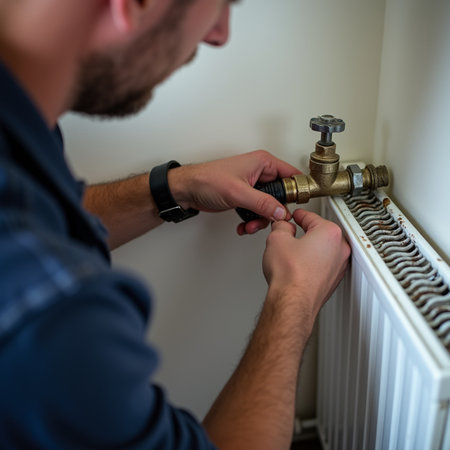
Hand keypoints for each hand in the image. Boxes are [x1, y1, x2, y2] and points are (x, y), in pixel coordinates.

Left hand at [168, 150, 300, 234]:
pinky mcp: (245, 197)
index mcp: (263, 163)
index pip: (291, 175)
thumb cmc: (207, 180)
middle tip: (267, 221)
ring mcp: (252, 186)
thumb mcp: (238, 192)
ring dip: (261, 220)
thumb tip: (281, 212)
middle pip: (281, 195)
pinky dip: (252, 220)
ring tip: (249, 226)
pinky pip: (257, 211)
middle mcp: (260, 172)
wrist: (187, 190)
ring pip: (269, 206)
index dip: (297, 191)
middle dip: (273, 212)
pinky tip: (243, 226)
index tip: (299, 207)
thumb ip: (262, 203)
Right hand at [262, 209, 350, 317]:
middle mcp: (340, 249)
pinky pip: (322, 265)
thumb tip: (282, 226)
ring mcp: (339, 267)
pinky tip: (298, 267)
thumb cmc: (290, 275)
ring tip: (292, 252)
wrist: (292, 302)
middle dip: (305, 232)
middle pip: (320, 233)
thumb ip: (281, 226)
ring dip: (309, 248)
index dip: (297, 215)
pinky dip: (312, 263)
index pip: (311, 216)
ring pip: (323, 250)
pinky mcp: (332, 281)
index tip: (293, 216)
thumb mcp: (277, 239)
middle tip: (290, 234)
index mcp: (330, 233)